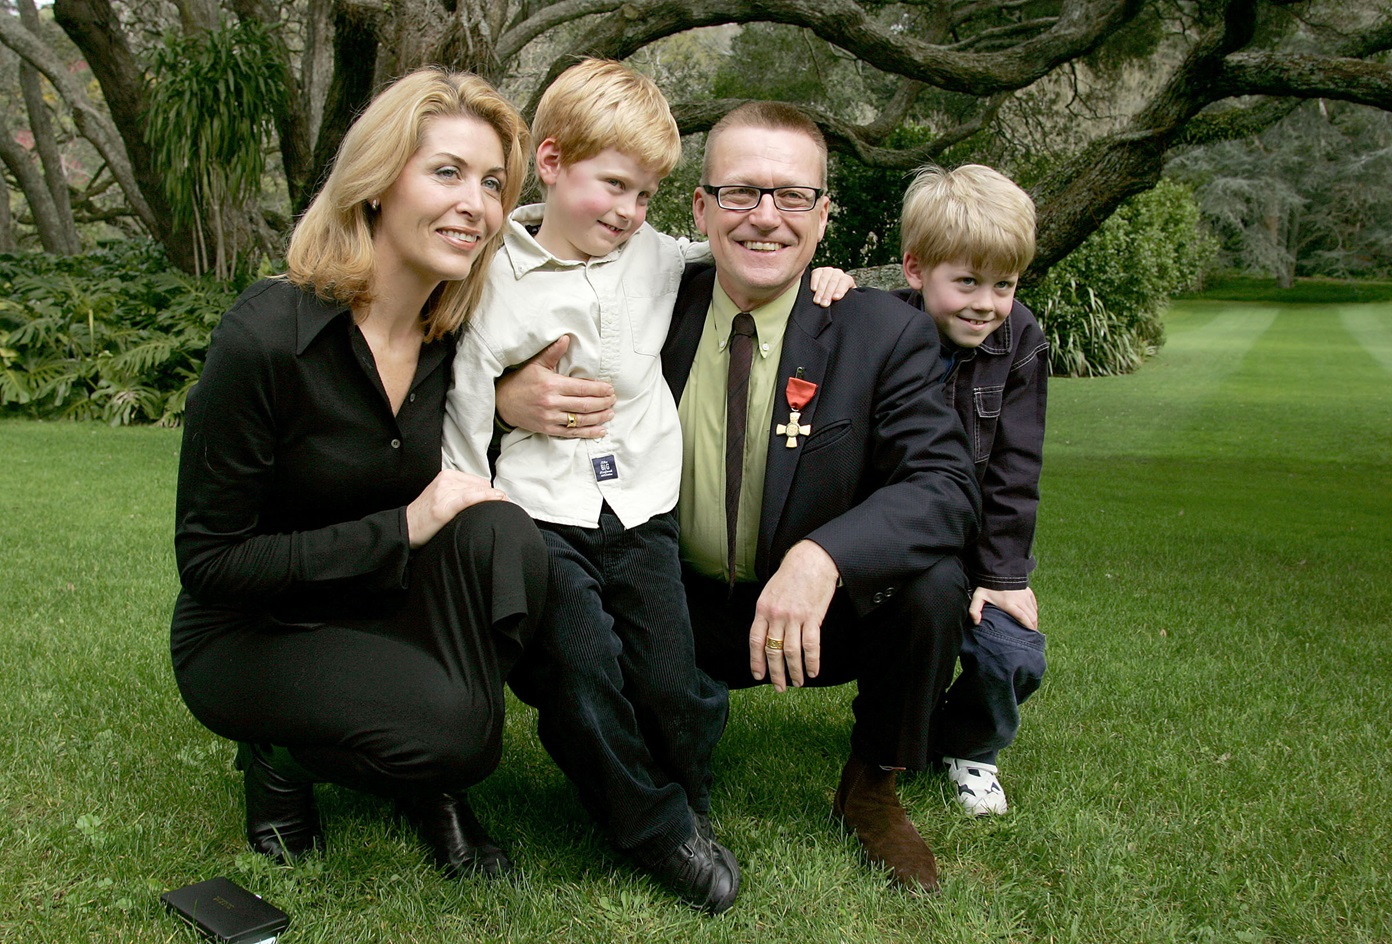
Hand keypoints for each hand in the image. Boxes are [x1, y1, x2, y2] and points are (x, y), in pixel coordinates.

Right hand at [406, 470, 506, 548]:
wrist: (406, 527)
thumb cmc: (427, 515)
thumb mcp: (443, 495)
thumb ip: (461, 491)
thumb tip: (486, 495)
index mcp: (448, 475)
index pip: (479, 481)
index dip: (491, 493)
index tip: (503, 500)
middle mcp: (447, 480)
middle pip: (481, 486)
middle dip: (493, 497)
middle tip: (505, 506)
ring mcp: (444, 492)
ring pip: (479, 492)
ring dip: (493, 500)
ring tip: (505, 507)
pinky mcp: (444, 505)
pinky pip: (470, 498)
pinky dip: (486, 498)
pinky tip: (499, 499)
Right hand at [494, 335, 615, 437]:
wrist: (502, 402)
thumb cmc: (521, 381)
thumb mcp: (536, 364)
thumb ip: (553, 352)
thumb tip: (567, 338)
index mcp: (551, 385)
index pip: (582, 388)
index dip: (599, 389)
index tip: (610, 389)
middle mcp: (552, 402)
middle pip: (584, 405)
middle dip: (602, 403)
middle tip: (613, 400)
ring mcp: (550, 418)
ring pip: (580, 420)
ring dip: (599, 417)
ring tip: (611, 413)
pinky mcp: (548, 429)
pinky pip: (571, 432)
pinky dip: (588, 432)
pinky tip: (600, 430)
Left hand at [749, 540, 839, 690]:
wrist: (812, 560)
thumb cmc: (791, 575)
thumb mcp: (771, 592)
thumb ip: (767, 614)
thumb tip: (767, 636)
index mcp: (763, 608)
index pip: (755, 641)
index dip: (756, 661)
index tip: (758, 676)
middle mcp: (776, 615)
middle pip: (773, 651)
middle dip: (775, 673)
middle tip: (779, 687)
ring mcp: (794, 617)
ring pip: (791, 652)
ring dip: (794, 671)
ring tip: (798, 683)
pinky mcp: (812, 617)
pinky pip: (811, 646)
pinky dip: (812, 661)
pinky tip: (813, 671)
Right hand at [809, 267, 855, 306]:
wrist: (831, 294)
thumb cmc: (838, 299)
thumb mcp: (845, 300)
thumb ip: (846, 300)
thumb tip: (844, 305)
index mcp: (847, 280)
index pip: (845, 282)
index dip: (840, 290)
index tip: (836, 298)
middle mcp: (838, 273)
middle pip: (833, 282)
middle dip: (828, 294)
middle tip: (824, 304)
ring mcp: (828, 271)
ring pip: (824, 278)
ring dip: (820, 291)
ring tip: (817, 301)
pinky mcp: (818, 271)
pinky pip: (816, 274)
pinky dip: (814, 281)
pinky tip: (813, 289)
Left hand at [970, 586, 1038, 629]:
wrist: (997, 569)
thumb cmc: (987, 585)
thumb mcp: (978, 597)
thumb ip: (975, 610)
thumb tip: (976, 622)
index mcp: (1009, 604)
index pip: (1024, 619)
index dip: (1028, 628)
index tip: (1029, 635)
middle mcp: (1020, 600)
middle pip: (1031, 617)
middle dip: (1033, 627)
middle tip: (1031, 635)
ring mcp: (1025, 595)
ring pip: (1034, 611)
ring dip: (1034, 620)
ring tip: (1032, 628)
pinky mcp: (1028, 591)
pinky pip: (1034, 604)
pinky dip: (1034, 612)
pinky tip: (1032, 616)